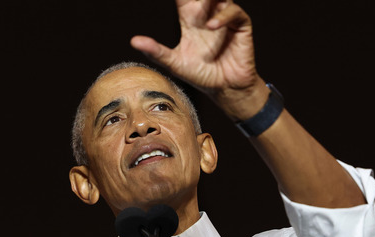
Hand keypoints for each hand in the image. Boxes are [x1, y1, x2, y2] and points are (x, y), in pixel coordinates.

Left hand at [131, 0, 267, 118]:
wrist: (224, 89)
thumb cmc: (201, 75)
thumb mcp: (175, 63)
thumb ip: (156, 51)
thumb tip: (133, 41)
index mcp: (190, 19)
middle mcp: (208, 15)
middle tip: (189, 3)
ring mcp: (225, 19)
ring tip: (201, 5)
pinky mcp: (240, 26)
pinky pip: (234, 12)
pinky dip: (224, 15)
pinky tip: (212, 25)